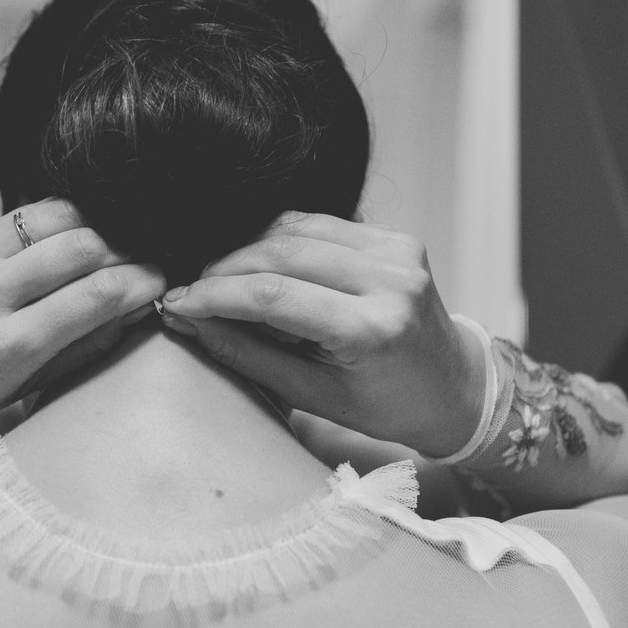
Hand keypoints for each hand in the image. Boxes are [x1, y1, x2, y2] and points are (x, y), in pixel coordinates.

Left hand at [0, 199, 167, 439]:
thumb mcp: (19, 389)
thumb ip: (78, 348)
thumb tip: (135, 309)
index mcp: (6, 347)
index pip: (96, 296)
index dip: (143, 282)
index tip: (162, 283)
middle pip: (86, 246)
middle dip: (127, 252)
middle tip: (142, 264)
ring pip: (62, 217)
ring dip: (98, 228)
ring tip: (112, 250)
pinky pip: (30, 213)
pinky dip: (64, 221)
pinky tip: (77, 237)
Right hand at [157, 213, 485, 455]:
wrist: (452, 386)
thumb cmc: (383, 404)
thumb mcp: (310, 396)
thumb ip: (246, 354)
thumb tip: (187, 320)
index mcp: (373, 331)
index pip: (274, 295)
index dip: (214, 294)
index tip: (175, 302)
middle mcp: (391, 281)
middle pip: (280, 251)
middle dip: (224, 268)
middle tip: (190, 290)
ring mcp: (398, 252)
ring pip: (296, 228)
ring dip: (247, 248)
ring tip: (219, 278)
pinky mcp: (396, 238)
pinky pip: (320, 224)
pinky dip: (280, 239)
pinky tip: (259, 263)